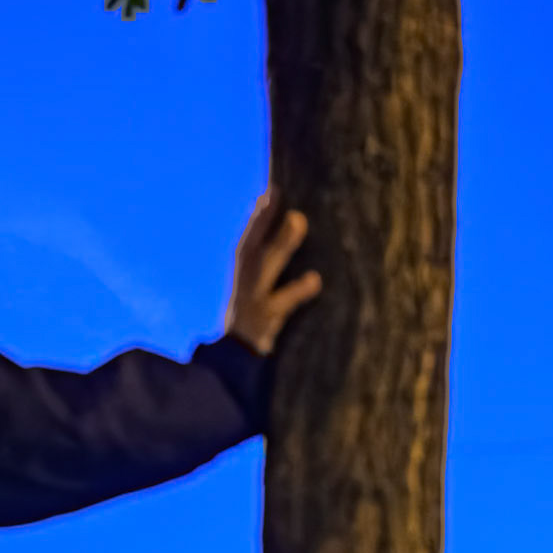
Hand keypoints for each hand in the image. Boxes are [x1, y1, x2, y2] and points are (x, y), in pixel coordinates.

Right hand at [226, 190, 322, 356]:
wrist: (237, 362)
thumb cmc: (260, 317)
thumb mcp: (262, 287)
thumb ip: (275, 258)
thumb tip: (299, 226)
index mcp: (243, 272)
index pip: (249, 239)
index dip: (259, 216)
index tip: (272, 191)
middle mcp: (244, 283)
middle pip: (252, 248)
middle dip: (262, 221)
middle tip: (276, 195)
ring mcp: (253, 302)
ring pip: (265, 269)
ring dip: (280, 244)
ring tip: (298, 220)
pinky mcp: (264, 323)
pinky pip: (281, 305)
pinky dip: (297, 293)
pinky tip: (315, 280)